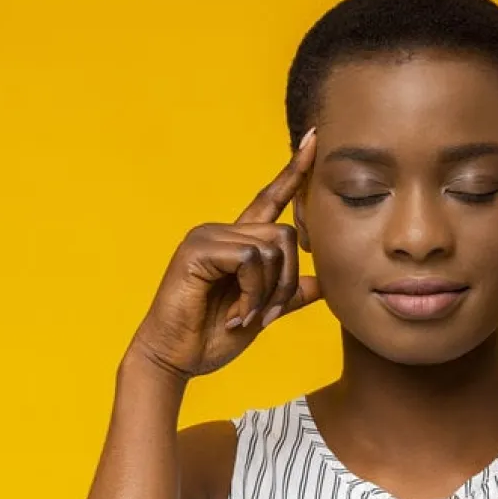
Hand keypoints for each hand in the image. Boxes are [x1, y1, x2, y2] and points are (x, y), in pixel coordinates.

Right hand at [125, 130, 321, 379]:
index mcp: (237, 241)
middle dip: (287, 281)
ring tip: (247, 316)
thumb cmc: (211, 337)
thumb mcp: (262, 312)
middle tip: (268, 315)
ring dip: (269, 292)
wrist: (175, 360)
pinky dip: (253, 292)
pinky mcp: (198, 249)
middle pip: (287, 234)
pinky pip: (250, 258)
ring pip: (272, 247)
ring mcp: (208, 235)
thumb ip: (289, 293)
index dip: (295, 171)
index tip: (316, 138)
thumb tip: (322, 283)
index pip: (272, 199)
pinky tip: (235, 314)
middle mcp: (222, 230)